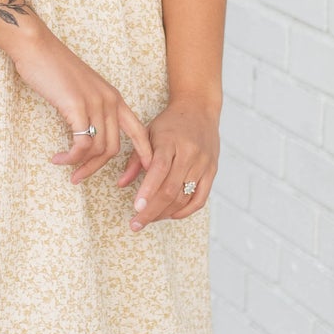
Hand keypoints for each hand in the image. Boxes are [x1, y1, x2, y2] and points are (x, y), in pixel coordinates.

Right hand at [11, 28, 152, 185]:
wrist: (36, 48)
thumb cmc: (54, 68)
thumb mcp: (81, 90)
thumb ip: (90, 109)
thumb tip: (86, 134)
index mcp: (114, 97)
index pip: (138, 130)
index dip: (144, 153)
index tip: (144, 172)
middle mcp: (110, 101)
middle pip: (113, 148)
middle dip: (96, 168)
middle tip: (78, 177)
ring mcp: (95, 103)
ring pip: (97, 149)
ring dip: (80, 164)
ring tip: (63, 165)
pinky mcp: (77, 107)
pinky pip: (81, 144)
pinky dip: (70, 156)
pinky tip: (58, 158)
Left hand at [117, 95, 219, 230]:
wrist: (199, 108)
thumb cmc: (169, 123)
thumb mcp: (147, 133)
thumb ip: (135, 159)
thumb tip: (121, 184)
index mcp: (170, 141)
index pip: (159, 170)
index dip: (148, 191)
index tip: (136, 208)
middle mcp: (189, 153)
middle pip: (171, 189)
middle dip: (152, 211)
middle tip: (135, 224)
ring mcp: (203, 163)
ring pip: (184, 197)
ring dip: (165, 213)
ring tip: (148, 219)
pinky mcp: (212, 171)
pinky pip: (200, 198)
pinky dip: (185, 211)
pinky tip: (170, 215)